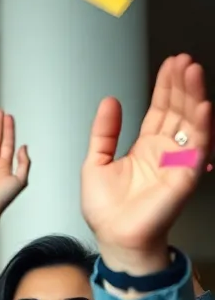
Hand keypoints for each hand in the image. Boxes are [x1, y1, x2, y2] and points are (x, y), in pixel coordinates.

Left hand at [81, 54, 209, 272]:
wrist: (113, 237)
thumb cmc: (106, 210)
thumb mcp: (96, 162)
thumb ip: (104, 132)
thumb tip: (109, 102)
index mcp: (145, 147)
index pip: (160, 109)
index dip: (165, 87)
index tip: (170, 65)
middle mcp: (165, 152)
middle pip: (178, 111)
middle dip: (181, 85)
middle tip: (183, 61)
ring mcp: (176, 162)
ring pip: (190, 123)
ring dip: (193, 97)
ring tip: (193, 72)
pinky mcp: (185, 176)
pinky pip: (197, 148)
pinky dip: (201, 127)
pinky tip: (203, 106)